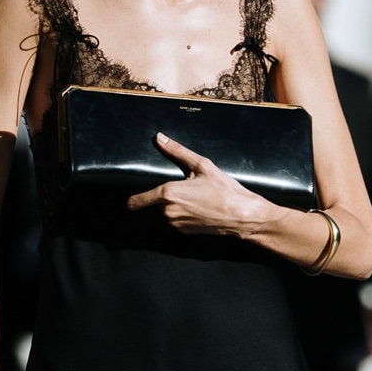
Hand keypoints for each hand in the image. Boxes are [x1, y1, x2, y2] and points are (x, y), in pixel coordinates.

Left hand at [126, 134, 275, 236]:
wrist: (241, 215)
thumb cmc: (224, 190)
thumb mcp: (201, 165)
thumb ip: (177, 151)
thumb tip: (160, 138)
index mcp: (168, 193)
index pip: (138, 200)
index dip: (133, 200)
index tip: (130, 201)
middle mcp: (168, 211)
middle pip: (156, 203)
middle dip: (166, 197)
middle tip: (186, 189)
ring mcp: (176, 223)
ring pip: (167, 212)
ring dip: (175, 206)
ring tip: (196, 199)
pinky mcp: (185, 232)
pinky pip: (177, 221)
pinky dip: (183, 215)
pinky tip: (199, 209)